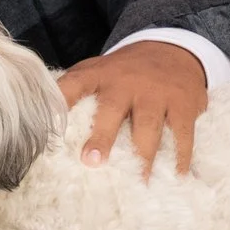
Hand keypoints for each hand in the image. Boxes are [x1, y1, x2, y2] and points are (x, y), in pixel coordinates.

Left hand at [57, 41, 209, 177]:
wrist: (173, 48)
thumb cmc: (126, 71)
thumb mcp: (99, 70)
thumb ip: (75, 91)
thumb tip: (46, 124)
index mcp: (99, 75)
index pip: (73, 84)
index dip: (59, 101)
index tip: (47, 124)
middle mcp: (127, 82)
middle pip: (112, 110)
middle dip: (102, 136)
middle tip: (91, 161)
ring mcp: (157, 93)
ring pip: (148, 126)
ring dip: (142, 156)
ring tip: (137, 181)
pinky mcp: (183, 104)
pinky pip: (182, 133)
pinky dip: (179, 156)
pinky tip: (175, 176)